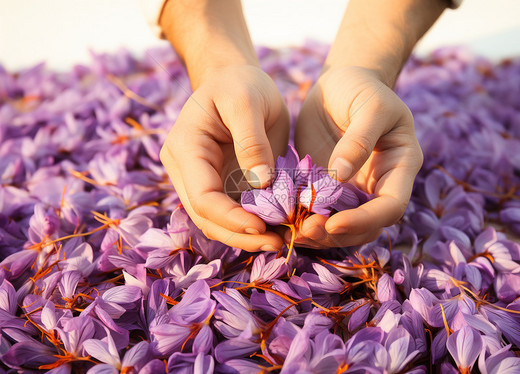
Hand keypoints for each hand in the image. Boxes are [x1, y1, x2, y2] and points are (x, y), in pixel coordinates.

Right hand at [160, 65, 288, 251]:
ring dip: (245, 236)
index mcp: (185, 147)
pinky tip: (276, 229)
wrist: (234, 78)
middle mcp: (185, 170)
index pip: (202, 196)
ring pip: (216, 221)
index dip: (231, 218)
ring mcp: (199, 180)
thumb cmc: (240, 83)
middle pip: (206, 217)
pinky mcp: (218, 184)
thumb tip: (262, 185)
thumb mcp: (247, 101)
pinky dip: (250, 224)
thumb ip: (252, 142)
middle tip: (278, 245)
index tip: (265, 228)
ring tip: (280, 241)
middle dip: (240, 236)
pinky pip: (230, 212)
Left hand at [292, 66, 422, 247]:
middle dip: (337, 234)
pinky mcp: (327, 189)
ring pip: (342, 227)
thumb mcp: (370, 106)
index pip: (391, 206)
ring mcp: (353, 191)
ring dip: (318, 235)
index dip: (365, 220)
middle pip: (366, 227)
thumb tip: (340, 177)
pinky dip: (302, 222)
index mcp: (400, 167)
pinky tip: (281, 222)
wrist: (340, 84)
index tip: (334, 223)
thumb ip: (359, 140)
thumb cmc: (362, 88)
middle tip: (304, 230)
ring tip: (291, 231)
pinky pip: (318, 213)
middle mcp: (380, 186)